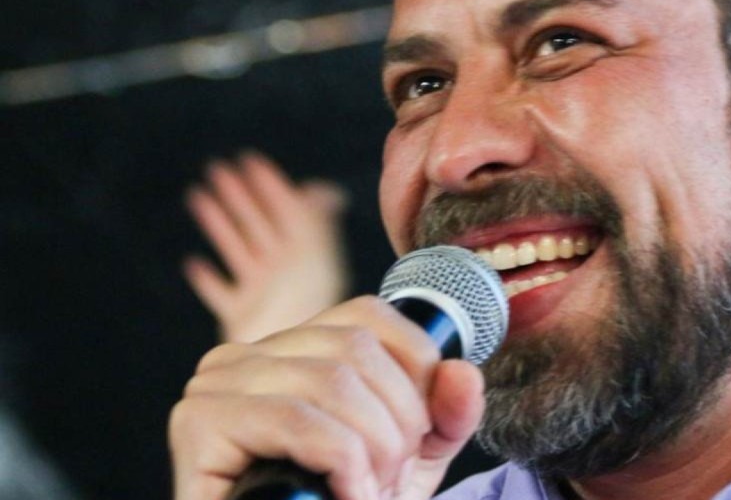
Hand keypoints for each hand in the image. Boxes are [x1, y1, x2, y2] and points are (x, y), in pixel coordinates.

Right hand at [169, 297, 485, 499]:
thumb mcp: (407, 462)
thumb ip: (444, 417)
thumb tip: (464, 373)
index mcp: (290, 349)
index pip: (368, 314)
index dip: (414, 364)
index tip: (422, 431)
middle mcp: (245, 353)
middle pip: (355, 348)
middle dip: (396, 422)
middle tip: (392, 479)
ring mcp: (217, 384)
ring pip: (332, 382)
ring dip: (372, 449)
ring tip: (371, 493)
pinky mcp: (200, 423)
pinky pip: (297, 420)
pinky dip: (342, 462)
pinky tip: (349, 495)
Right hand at [183, 151, 350, 342]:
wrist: (298, 359)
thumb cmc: (308, 305)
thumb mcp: (315, 256)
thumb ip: (318, 223)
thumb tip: (327, 191)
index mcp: (302, 253)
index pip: (285, 209)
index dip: (268, 184)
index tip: (249, 160)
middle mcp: (283, 270)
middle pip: (258, 224)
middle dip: (240, 196)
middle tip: (218, 169)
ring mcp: (262, 294)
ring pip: (238, 250)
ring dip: (219, 224)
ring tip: (199, 197)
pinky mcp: (243, 319)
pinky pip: (223, 294)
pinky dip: (208, 280)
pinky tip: (194, 264)